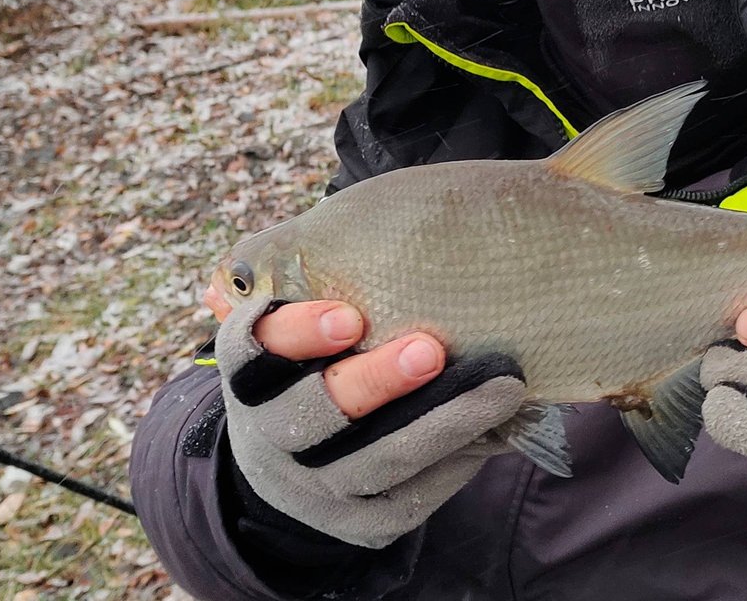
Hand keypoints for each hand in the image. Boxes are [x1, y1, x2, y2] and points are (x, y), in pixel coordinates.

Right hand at [215, 295, 526, 548]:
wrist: (291, 468)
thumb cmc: (310, 364)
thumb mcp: (288, 324)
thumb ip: (301, 275)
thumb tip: (345, 221)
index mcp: (247, 376)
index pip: (251, 353)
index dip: (297, 335)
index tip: (349, 317)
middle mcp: (269, 436)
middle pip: (315, 413)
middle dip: (374, 382)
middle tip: (431, 348)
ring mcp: (312, 488)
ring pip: (373, 462)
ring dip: (439, 424)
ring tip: (500, 387)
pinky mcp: (358, 524)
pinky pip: (409, 499)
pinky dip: (455, 463)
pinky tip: (497, 429)